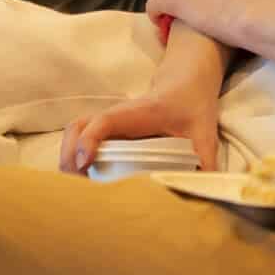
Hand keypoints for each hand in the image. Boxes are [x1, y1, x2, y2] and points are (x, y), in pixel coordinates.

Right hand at [60, 28, 223, 172]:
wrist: (186, 85)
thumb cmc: (192, 107)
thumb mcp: (204, 132)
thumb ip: (207, 159)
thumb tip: (207, 188)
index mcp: (139, 112)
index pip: (105, 121)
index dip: (90, 140)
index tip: (85, 163)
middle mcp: (117, 115)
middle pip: (77, 127)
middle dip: (69, 155)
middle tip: (78, 185)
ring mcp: (108, 121)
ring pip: (73, 131)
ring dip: (66, 157)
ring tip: (75, 186)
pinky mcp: (106, 129)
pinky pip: (77, 137)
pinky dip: (70, 155)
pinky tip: (80, 179)